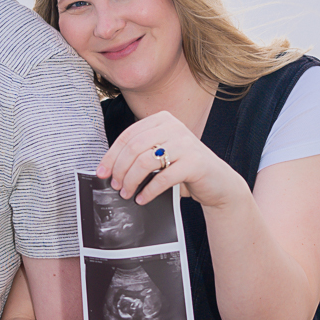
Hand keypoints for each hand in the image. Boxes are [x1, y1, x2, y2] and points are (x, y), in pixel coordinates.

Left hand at [96, 110, 243, 211]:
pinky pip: (163, 178)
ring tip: (127, 194)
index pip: (128, 135)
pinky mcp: (195, 162)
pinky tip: (143, 199)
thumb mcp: (161, 155)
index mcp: (162, 120)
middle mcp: (174, 126)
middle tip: (116, 186)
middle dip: (120, 170)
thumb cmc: (184, 169)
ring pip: (146, 162)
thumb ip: (140, 154)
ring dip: (132, 181)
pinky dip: (149, 191)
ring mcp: (186, 143)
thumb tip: (108, 168)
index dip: (112, 156)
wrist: (218, 182)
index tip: (102, 173)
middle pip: (134, 148)